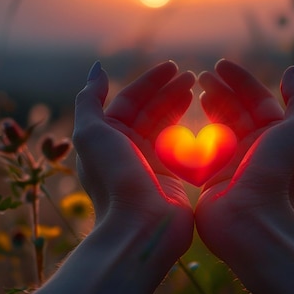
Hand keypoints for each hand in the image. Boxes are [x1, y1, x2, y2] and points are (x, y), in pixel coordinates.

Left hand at [73, 60, 194, 252]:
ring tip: (197, 87)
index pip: (129, 100)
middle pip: (149, 109)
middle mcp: (126, 148)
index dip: (150, 81)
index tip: (173, 67)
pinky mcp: (170, 176)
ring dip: (179, 104)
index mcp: (106, 136)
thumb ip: (90, 100)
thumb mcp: (91, 134)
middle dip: (168, 90)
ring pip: (165, 125)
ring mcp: (149, 163)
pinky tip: (204, 118)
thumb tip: (97, 70)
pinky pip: (180, 146)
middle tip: (191, 76)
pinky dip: (190, 129)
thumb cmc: (114, 178)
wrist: (139, 226)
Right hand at [195, 59, 293, 258]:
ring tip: (193, 87)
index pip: (258, 99)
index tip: (220, 64)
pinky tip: (180, 119)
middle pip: (236, 110)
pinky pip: (201, 150)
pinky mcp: (212, 179)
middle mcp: (256, 149)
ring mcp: (233, 164)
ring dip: (208, 106)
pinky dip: (192, 132)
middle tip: (201, 75)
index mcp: (277, 136)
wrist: (252, 223)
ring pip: (218, 126)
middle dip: (220, 90)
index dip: (240, 80)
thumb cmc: (278, 174)